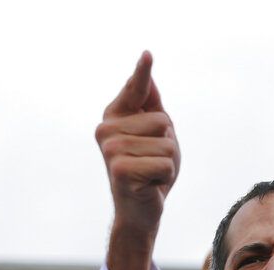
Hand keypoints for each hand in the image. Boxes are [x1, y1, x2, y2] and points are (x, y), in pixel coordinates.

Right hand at [98, 51, 180, 269]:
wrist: (139, 211)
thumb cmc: (148, 169)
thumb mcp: (154, 132)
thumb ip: (149, 102)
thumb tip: (145, 66)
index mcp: (113, 117)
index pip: (136, 88)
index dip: (143, 72)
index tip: (148, 54)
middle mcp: (106, 131)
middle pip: (163, 121)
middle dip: (167, 144)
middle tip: (151, 162)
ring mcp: (111, 151)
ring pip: (166, 144)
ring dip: (167, 163)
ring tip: (150, 173)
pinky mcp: (120, 171)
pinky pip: (165, 164)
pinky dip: (164, 177)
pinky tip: (149, 185)